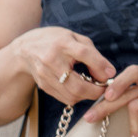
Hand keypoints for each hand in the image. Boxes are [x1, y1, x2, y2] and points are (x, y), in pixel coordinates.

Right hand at [0, 25, 115, 108]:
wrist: (26, 49)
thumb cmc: (56, 41)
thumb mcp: (76, 39)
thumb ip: (93, 54)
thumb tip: (109, 73)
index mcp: (62, 43)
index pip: (83, 54)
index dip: (100, 65)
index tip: (111, 74)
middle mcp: (51, 60)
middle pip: (77, 85)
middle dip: (95, 91)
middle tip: (105, 88)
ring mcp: (46, 75)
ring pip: (71, 95)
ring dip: (87, 95)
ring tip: (93, 87)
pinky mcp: (43, 86)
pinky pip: (64, 98)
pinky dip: (77, 97)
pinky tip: (81, 89)